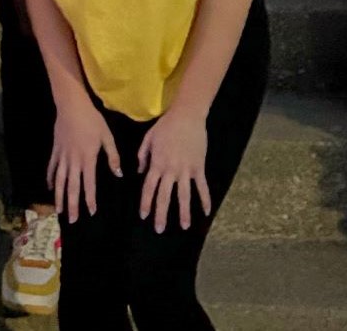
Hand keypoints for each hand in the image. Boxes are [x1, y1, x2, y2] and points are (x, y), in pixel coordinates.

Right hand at [48, 95, 121, 223]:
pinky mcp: (55, 150)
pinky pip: (52, 167)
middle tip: (72, 220)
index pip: (89, 183)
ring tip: (59, 210)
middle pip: (72, 186)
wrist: (71, 105)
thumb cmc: (92, 119)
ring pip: (59, 180)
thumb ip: (112, 156)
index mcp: (88, 158)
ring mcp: (62, 156)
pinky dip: (50, 178)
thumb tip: (119, 174)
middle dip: (72, 204)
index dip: (90, 199)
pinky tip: (50, 188)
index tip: (91, 212)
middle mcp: (74, 160)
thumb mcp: (107, 136)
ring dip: (59, 196)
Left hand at [137, 105, 210, 232]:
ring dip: (184, 212)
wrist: (186, 116)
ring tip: (184, 226)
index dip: (145, 202)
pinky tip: (207, 212)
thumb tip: (139, 171)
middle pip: (164, 196)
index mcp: (157, 163)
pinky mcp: (198, 167)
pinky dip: (205, 199)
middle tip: (159, 229)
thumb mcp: (149, 138)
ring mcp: (186, 170)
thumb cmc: (166, 125)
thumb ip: (142, 155)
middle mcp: (170, 170)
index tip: (143, 216)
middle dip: (161, 214)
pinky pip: (202, 186)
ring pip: (184, 195)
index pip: (149, 187)